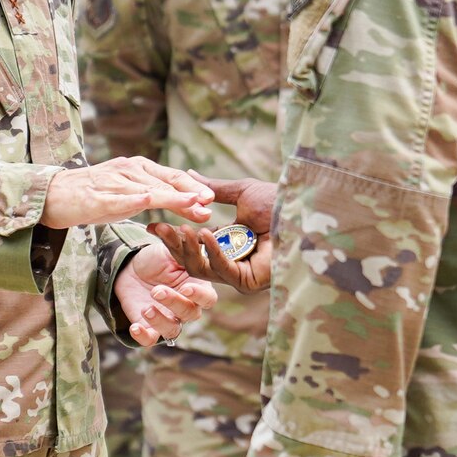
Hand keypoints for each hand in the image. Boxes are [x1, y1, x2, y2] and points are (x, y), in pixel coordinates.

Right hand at [41, 157, 213, 228]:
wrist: (53, 195)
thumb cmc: (92, 195)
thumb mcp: (126, 194)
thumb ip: (151, 195)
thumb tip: (182, 203)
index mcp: (137, 168)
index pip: (171, 176)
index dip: (193, 186)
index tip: (212, 198)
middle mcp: (129, 170)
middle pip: (166, 180)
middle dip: (190, 191)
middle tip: (210, 202)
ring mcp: (113, 183)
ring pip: (149, 189)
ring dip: (174, 198)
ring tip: (194, 205)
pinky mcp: (98, 197)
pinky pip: (121, 198)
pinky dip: (138, 200)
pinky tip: (150, 201)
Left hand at [113, 242, 217, 346]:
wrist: (130, 269)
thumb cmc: (156, 259)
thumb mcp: (166, 250)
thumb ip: (176, 243)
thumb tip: (181, 228)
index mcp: (196, 287)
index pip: (207, 298)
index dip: (199, 295)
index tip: (185, 288)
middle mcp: (186, 306)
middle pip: (190, 314)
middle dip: (174, 303)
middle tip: (157, 291)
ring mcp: (168, 318)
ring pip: (173, 330)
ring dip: (160, 321)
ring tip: (146, 308)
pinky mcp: (150, 327)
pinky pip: (151, 340)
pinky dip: (144, 336)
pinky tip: (135, 327)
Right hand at [149, 176, 276, 292]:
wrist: (304, 210)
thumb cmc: (279, 201)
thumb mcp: (240, 192)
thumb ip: (213, 189)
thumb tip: (190, 175)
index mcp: (228, 243)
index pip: (192, 245)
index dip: (172, 237)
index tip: (152, 225)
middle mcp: (232, 261)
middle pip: (192, 260)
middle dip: (173, 244)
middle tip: (157, 227)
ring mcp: (239, 274)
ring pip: (202, 268)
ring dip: (188, 249)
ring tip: (180, 229)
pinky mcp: (249, 281)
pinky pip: (223, 269)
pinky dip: (212, 253)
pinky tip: (205, 234)